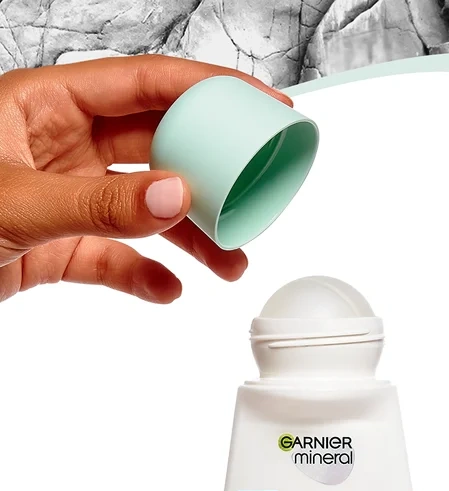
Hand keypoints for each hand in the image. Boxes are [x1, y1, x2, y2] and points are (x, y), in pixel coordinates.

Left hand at [0, 56, 290, 302]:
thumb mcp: (16, 200)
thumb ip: (100, 201)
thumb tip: (174, 196)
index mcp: (46, 104)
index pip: (146, 84)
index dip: (211, 90)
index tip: (263, 107)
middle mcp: (61, 146)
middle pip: (157, 148)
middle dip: (210, 176)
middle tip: (252, 196)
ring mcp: (65, 197)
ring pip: (144, 209)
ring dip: (189, 236)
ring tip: (227, 261)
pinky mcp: (59, 247)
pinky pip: (115, 257)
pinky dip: (143, 275)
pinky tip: (165, 289)